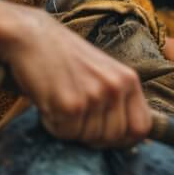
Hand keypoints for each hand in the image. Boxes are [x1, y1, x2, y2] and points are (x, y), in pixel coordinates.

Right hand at [0, 9, 150, 148]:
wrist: (31, 36)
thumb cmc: (62, 56)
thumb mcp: (101, 72)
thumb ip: (116, 99)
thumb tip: (128, 138)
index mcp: (128, 79)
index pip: (141, 127)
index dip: (123, 138)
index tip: (104, 134)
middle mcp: (116, 87)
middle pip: (114, 137)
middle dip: (91, 134)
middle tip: (73, 114)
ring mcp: (95, 95)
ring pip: (88, 138)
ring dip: (69, 127)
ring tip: (59, 99)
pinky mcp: (71, 104)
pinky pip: (65, 133)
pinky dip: (52, 124)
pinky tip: (47, 100)